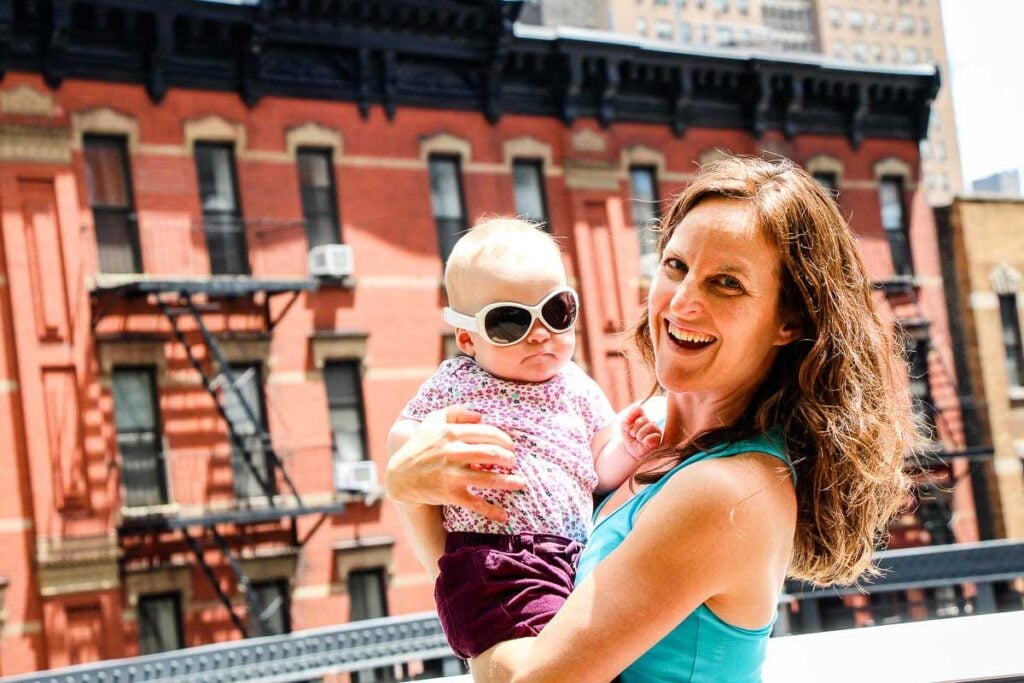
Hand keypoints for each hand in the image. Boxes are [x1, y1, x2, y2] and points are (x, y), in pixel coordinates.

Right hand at [385, 405, 525, 521]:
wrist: (400, 476)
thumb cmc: (420, 446)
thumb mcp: (432, 421)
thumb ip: (455, 411)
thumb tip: (481, 415)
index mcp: (451, 433)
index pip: (487, 433)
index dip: (504, 439)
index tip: (511, 446)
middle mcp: (453, 453)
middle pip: (492, 453)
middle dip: (508, 458)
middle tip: (513, 462)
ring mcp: (452, 475)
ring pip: (488, 479)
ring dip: (508, 482)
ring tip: (520, 482)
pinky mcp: (450, 494)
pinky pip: (475, 504)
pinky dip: (491, 511)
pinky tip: (504, 515)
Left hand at [621, 403, 662, 460]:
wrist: (632, 452)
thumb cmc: (630, 438)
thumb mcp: (624, 427)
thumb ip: (628, 418)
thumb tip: (637, 411)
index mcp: (643, 417)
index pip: (638, 410)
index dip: (630, 417)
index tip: (627, 427)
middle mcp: (651, 422)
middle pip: (643, 419)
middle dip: (634, 429)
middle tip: (633, 435)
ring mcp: (656, 430)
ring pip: (650, 426)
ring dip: (639, 434)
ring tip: (638, 439)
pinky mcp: (659, 440)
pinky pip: (654, 436)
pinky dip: (645, 440)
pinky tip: (644, 443)